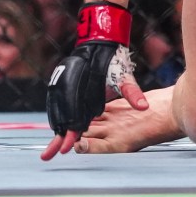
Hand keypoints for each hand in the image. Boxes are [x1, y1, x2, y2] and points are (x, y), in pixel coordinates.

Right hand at [40, 7, 145, 160]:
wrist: (100, 42)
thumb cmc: (114, 63)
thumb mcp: (125, 78)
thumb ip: (132, 94)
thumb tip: (145, 108)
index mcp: (86, 90)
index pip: (76, 118)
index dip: (72, 134)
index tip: (67, 149)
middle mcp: (69, 87)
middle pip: (63, 117)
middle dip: (58, 136)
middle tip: (50, 154)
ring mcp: (60, 84)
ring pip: (56, 111)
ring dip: (56, 127)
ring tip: (52, 144)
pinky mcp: (57, 82)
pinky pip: (54, 103)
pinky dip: (55, 115)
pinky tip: (57, 126)